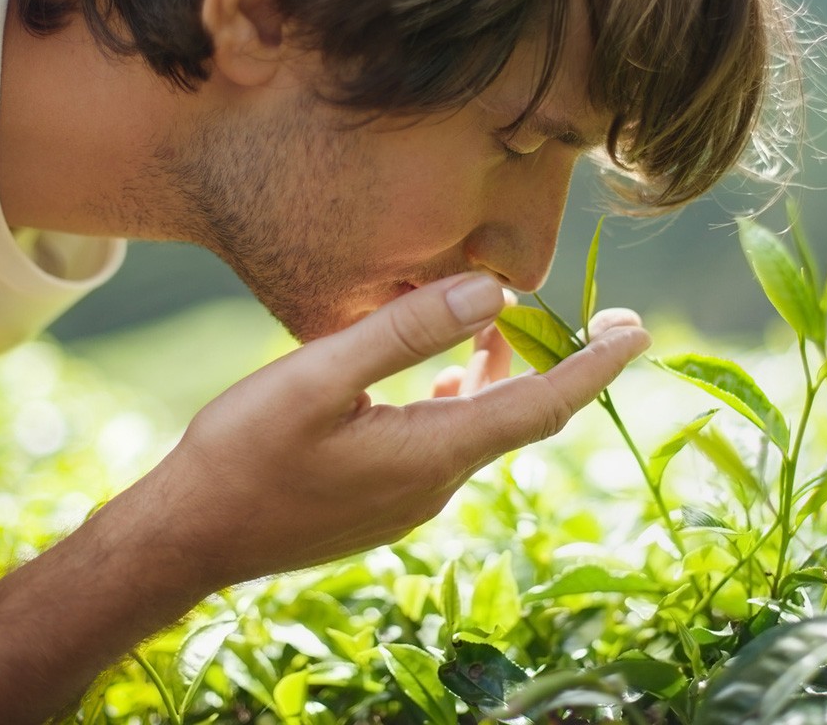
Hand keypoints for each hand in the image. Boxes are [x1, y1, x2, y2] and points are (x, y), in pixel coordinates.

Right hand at [151, 273, 650, 592]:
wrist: (189, 536)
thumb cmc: (244, 452)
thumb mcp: (319, 376)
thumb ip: (406, 331)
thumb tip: (492, 291)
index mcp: (432, 452)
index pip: (542, 405)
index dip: (595, 365)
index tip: (636, 331)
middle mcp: (436, 483)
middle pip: (518, 413)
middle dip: (551, 359)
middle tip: (573, 309)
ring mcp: (411, 498)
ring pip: (481, 425)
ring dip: (498, 374)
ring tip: (496, 320)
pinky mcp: (386, 499)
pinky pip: (448, 441)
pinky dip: (462, 397)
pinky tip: (440, 376)